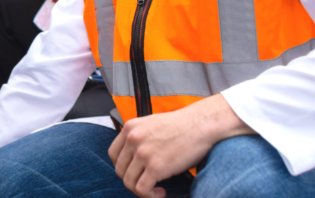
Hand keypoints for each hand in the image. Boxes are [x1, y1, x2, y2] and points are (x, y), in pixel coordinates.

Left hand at [108, 95, 252, 197]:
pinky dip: (149, 195)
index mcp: (130, 128)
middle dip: (132, 179)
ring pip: (129, 182)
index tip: (134, 172)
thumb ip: (139, 137)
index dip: (122, 167)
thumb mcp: (152, 124)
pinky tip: (161, 192)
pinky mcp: (155, 167)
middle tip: (147, 182)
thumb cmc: (182, 125)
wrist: (201, 124)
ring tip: (155, 189)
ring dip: (141, 190)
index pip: (113, 154)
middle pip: (120, 170)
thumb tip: (135, 158)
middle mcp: (133, 139)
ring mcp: (143, 153)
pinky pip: (142, 189)